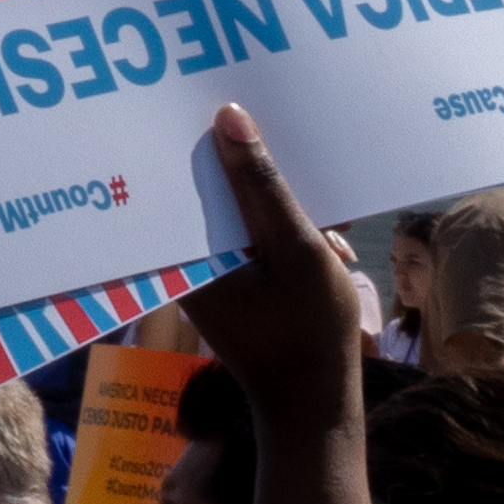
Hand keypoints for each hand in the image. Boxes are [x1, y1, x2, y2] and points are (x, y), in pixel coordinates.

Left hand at [178, 107, 365, 431]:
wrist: (315, 407)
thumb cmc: (308, 332)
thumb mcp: (297, 248)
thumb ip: (263, 185)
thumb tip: (228, 116)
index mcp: (184, 251)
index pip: (177, 173)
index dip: (197, 135)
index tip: (209, 96)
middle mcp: (184, 260)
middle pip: (205, 188)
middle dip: (244, 163)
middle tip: (274, 128)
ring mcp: (207, 273)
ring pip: (234, 212)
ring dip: (275, 202)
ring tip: (319, 200)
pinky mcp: (230, 285)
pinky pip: (247, 238)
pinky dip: (280, 230)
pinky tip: (326, 237)